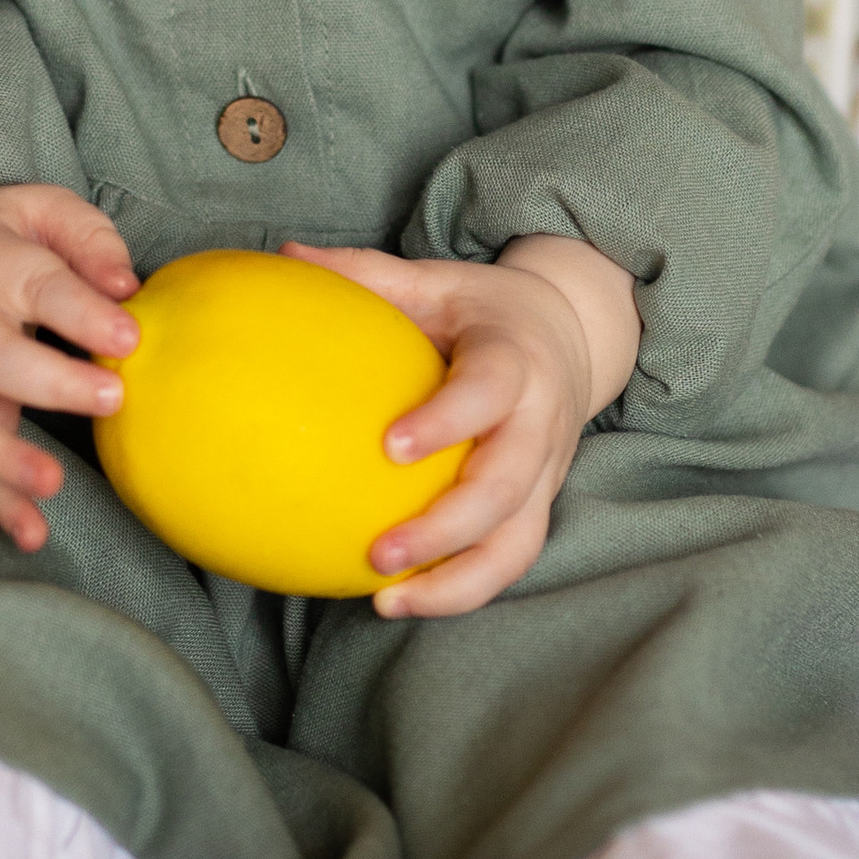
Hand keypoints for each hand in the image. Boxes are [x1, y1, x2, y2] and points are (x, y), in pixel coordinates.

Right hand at [0, 180, 139, 551]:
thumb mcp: (43, 210)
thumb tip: (128, 287)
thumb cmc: (3, 235)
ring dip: (2, 455)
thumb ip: (88, 239)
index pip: (31, 282)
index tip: (130, 338)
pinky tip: (31, 532)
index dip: (80, 310)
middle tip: (113, 397)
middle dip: (47, 380)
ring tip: (51, 483)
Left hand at [282, 234, 640, 619]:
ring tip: (387, 603)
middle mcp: (541, 423)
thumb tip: (285, 255)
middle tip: (379, 552)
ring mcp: (546, 473)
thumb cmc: (485, 311)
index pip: (489, 392)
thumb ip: (366, 273)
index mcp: (516, 359)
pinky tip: (397, 602)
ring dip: (457, 581)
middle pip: (506, 487)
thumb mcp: (436, 280)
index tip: (391, 447)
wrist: (573, 334)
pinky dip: (460, 589)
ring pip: (516, 542)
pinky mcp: (538, 506)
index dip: (447, 420)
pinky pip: (507, 560)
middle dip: (446, 528)